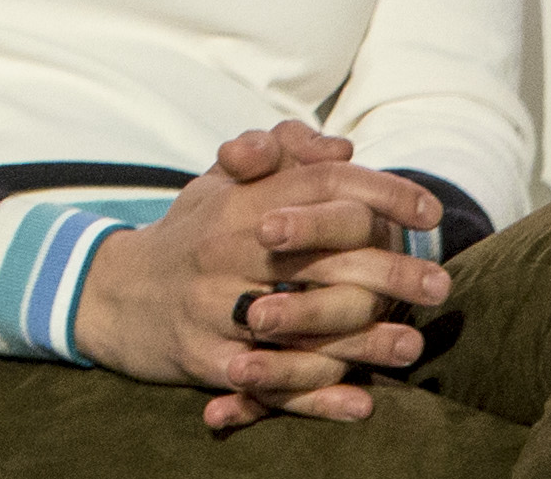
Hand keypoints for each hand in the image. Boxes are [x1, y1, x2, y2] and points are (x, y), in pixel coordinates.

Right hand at [71, 119, 452, 427]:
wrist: (111, 294)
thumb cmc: (187, 235)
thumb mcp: (221, 184)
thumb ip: (279, 157)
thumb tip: (342, 149)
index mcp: (236, 202)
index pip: (319, 186)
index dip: (381, 192)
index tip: (430, 210)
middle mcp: (225, 250)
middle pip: (321, 256)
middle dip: (388, 270)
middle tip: (439, 283)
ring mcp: (213, 307)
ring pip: (301, 326)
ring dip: (364, 338)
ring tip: (414, 343)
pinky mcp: (204, 358)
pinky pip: (269, 382)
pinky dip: (316, 397)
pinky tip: (361, 400)